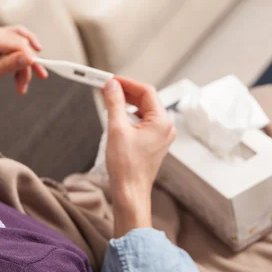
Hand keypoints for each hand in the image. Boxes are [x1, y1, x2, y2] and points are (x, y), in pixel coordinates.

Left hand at [0, 23, 48, 93]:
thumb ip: (9, 65)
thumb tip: (29, 58)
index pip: (20, 45)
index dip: (31, 61)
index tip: (37, 76)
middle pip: (22, 43)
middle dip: (27, 65)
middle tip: (25, 85)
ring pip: (20, 41)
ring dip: (25, 60)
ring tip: (23, 81)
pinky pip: (13, 42)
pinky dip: (18, 56)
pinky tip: (19, 70)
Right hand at [102, 76, 175, 237]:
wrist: (130, 192)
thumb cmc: (126, 167)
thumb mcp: (117, 129)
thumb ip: (114, 103)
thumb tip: (111, 86)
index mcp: (161, 121)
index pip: (146, 91)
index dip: (127, 83)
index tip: (111, 79)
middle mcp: (165, 127)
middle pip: (146, 99)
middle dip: (126, 92)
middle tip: (107, 88)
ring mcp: (160, 136)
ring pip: (143, 110)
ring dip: (127, 104)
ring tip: (109, 100)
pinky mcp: (153, 143)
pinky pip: (142, 121)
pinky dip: (129, 116)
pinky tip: (116, 117)